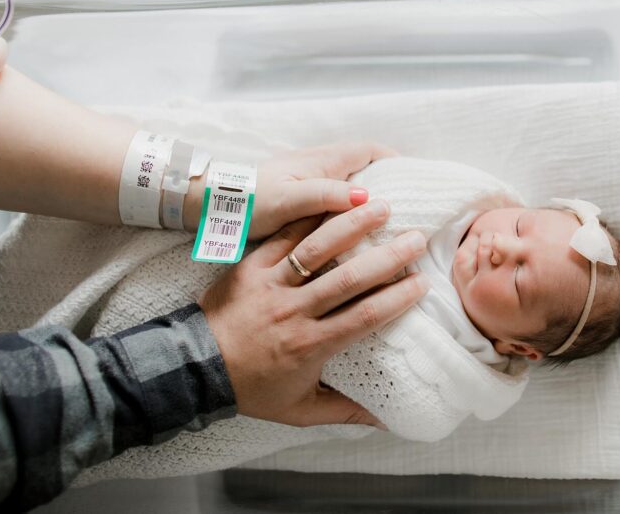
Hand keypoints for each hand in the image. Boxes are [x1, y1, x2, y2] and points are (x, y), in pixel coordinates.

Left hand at [183, 142, 396, 235]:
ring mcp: (309, 183)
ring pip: (351, 186)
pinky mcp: (299, 200)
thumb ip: (326, 197)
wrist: (207, 204)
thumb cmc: (247, 200)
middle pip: (366, 167)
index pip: (372, 151)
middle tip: (412, 207)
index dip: (398, 162)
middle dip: (390, 181)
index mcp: (323, 162)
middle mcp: (319, 167)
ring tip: (391, 226)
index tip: (418, 182)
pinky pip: (336, 202)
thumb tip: (370, 202)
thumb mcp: (287, 200)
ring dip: (371, 199)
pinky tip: (356, 238)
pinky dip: (352, 213)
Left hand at [198, 199, 428, 425]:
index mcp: (310, 345)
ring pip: (317, 249)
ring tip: (381, 206)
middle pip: (348, 278)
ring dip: (352, 225)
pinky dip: (310, 217)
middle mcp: (294, 312)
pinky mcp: (251, 266)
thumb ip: (344, 412)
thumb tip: (386, 419)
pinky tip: (334, 201)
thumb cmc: (252, 388)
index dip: (396, 299)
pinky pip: (284, 237)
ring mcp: (271, 285)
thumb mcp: (300, 411)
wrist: (196, 368)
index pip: (363, 317)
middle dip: (387, 257)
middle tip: (416, 239)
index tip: (422, 283)